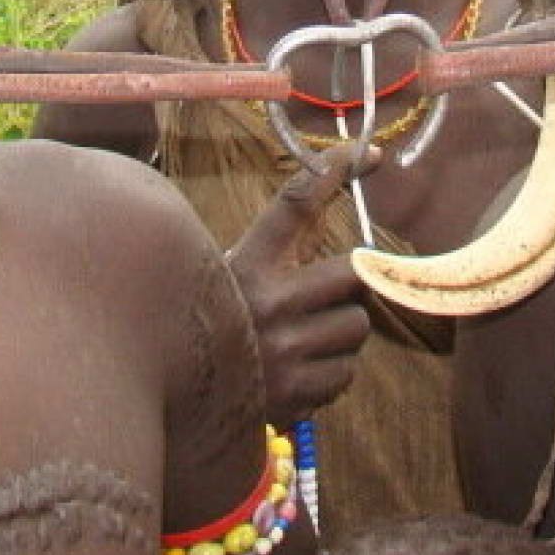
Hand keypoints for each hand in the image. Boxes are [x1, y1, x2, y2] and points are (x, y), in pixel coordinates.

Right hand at [227, 142, 382, 426]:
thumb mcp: (237, 275)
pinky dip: (332, 374)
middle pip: (354, 273)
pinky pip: (346, 374)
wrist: (181, 401)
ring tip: (305, 340)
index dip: (334, 171)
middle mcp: (267, 303)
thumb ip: (283, 251)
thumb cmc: (224, 326)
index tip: (372, 154)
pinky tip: (298, 373)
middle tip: (330, 294)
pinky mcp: (295, 394)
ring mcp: (283, 351)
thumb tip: (345, 215)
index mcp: (246, 263)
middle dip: (352, 285)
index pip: (295, 204)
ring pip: (357, 327)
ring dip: (343, 334)